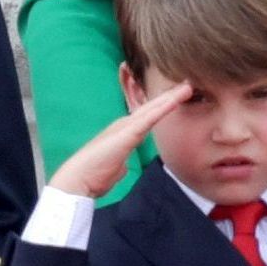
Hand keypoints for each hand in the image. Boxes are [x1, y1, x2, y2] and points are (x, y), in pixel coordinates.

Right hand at [49, 82, 192, 199]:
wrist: (78, 180)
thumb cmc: (94, 176)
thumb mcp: (114, 168)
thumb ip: (121, 163)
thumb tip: (124, 165)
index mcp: (123, 133)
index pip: (147, 118)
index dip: (163, 108)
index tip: (179, 100)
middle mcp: (124, 125)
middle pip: (152, 108)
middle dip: (170, 97)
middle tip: (188, 85)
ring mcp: (125, 127)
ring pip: (152, 109)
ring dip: (170, 97)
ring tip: (187, 87)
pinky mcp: (127, 133)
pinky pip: (149, 118)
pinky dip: (164, 108)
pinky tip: (176, 99)